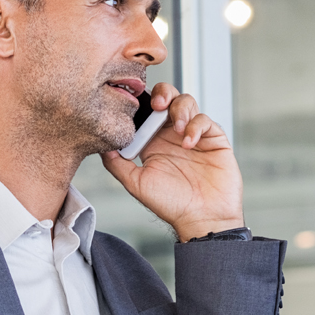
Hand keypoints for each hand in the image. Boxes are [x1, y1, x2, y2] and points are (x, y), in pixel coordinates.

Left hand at [101, 84, 244, 241]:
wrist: (202, 220)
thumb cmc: (171, 205)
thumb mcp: (136, 184)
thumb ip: (116, 164)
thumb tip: (101, 145)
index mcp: (153, 142)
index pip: (146, 110)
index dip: (141, 102)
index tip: (134, 103)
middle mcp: (172, 135)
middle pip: (167, 98)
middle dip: (162, 94)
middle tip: (157, 105)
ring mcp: (194, 135)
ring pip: (187, 102)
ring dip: (179, 109)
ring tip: (176, 130)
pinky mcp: (214, 139)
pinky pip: (205, 120)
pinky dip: (195, 126)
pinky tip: (189, 143)